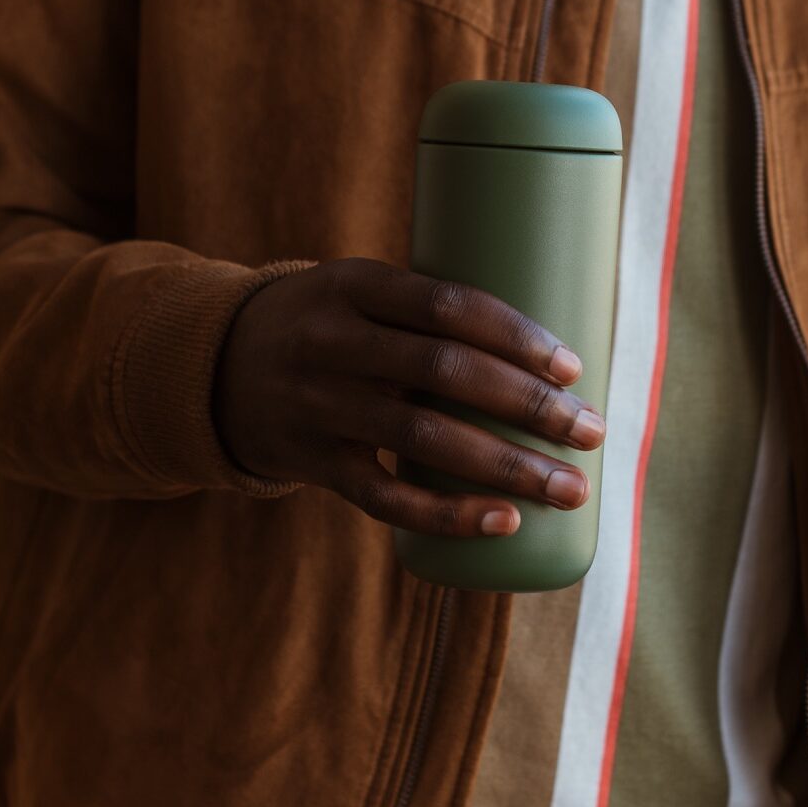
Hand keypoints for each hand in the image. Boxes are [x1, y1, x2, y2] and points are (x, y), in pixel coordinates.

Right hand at [212, 257, 606, 536]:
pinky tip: (502, 522)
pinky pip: (385, 497)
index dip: (515, 336)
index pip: (446, 304)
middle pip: (444, 373)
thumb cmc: (329, 325)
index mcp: (353, 284)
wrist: (215, 367)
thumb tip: (551, 355)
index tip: (572, 368)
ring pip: (423, 439)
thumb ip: (432, 312)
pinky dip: (448, 514)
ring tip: (569, 488)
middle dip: (529, 405)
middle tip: (592, 433)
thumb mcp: (361, 291)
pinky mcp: (312, 463)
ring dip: (506, 467)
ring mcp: (318, 406)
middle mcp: (331, 343)